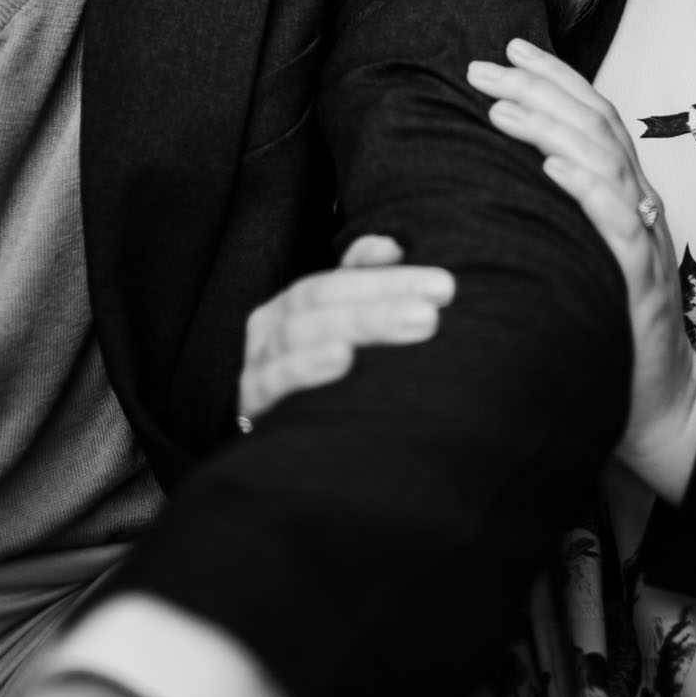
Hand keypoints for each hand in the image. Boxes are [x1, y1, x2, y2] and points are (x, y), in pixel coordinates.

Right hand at [239, 235, 455, 423]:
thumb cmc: (319, 375)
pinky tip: (343, 357)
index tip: (443, 287)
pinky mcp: (252, 403)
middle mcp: (272, 327)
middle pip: (321, 299)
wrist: (280, 451)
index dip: (391, 279)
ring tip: (408, 323)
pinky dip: (307, 366)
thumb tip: (392, 245)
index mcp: (295, 303)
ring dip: (356, 324)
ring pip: (300, 333)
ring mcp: (257, 363)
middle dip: (381, 300)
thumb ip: (363, 281)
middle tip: (433, 313)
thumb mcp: (342, 326)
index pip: (341, 279)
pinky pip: (273, 380)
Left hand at [466, 38, 695, 504]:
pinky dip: (589, 192)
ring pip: (605, 165)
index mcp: (622, 192)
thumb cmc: (605, 319)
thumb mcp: (577, 250)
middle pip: (595, 127)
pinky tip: (554, 171)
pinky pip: (621, 227)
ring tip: (505, 109)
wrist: (657, 397)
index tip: (510, 48)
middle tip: (486, 68)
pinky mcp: (642, 281)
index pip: (593, 116)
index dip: (555, 78)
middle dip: (540, 90)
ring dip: (553, 131)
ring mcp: (643, 239)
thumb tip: (500, 170)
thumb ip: (552, 209)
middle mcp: (638, 204)